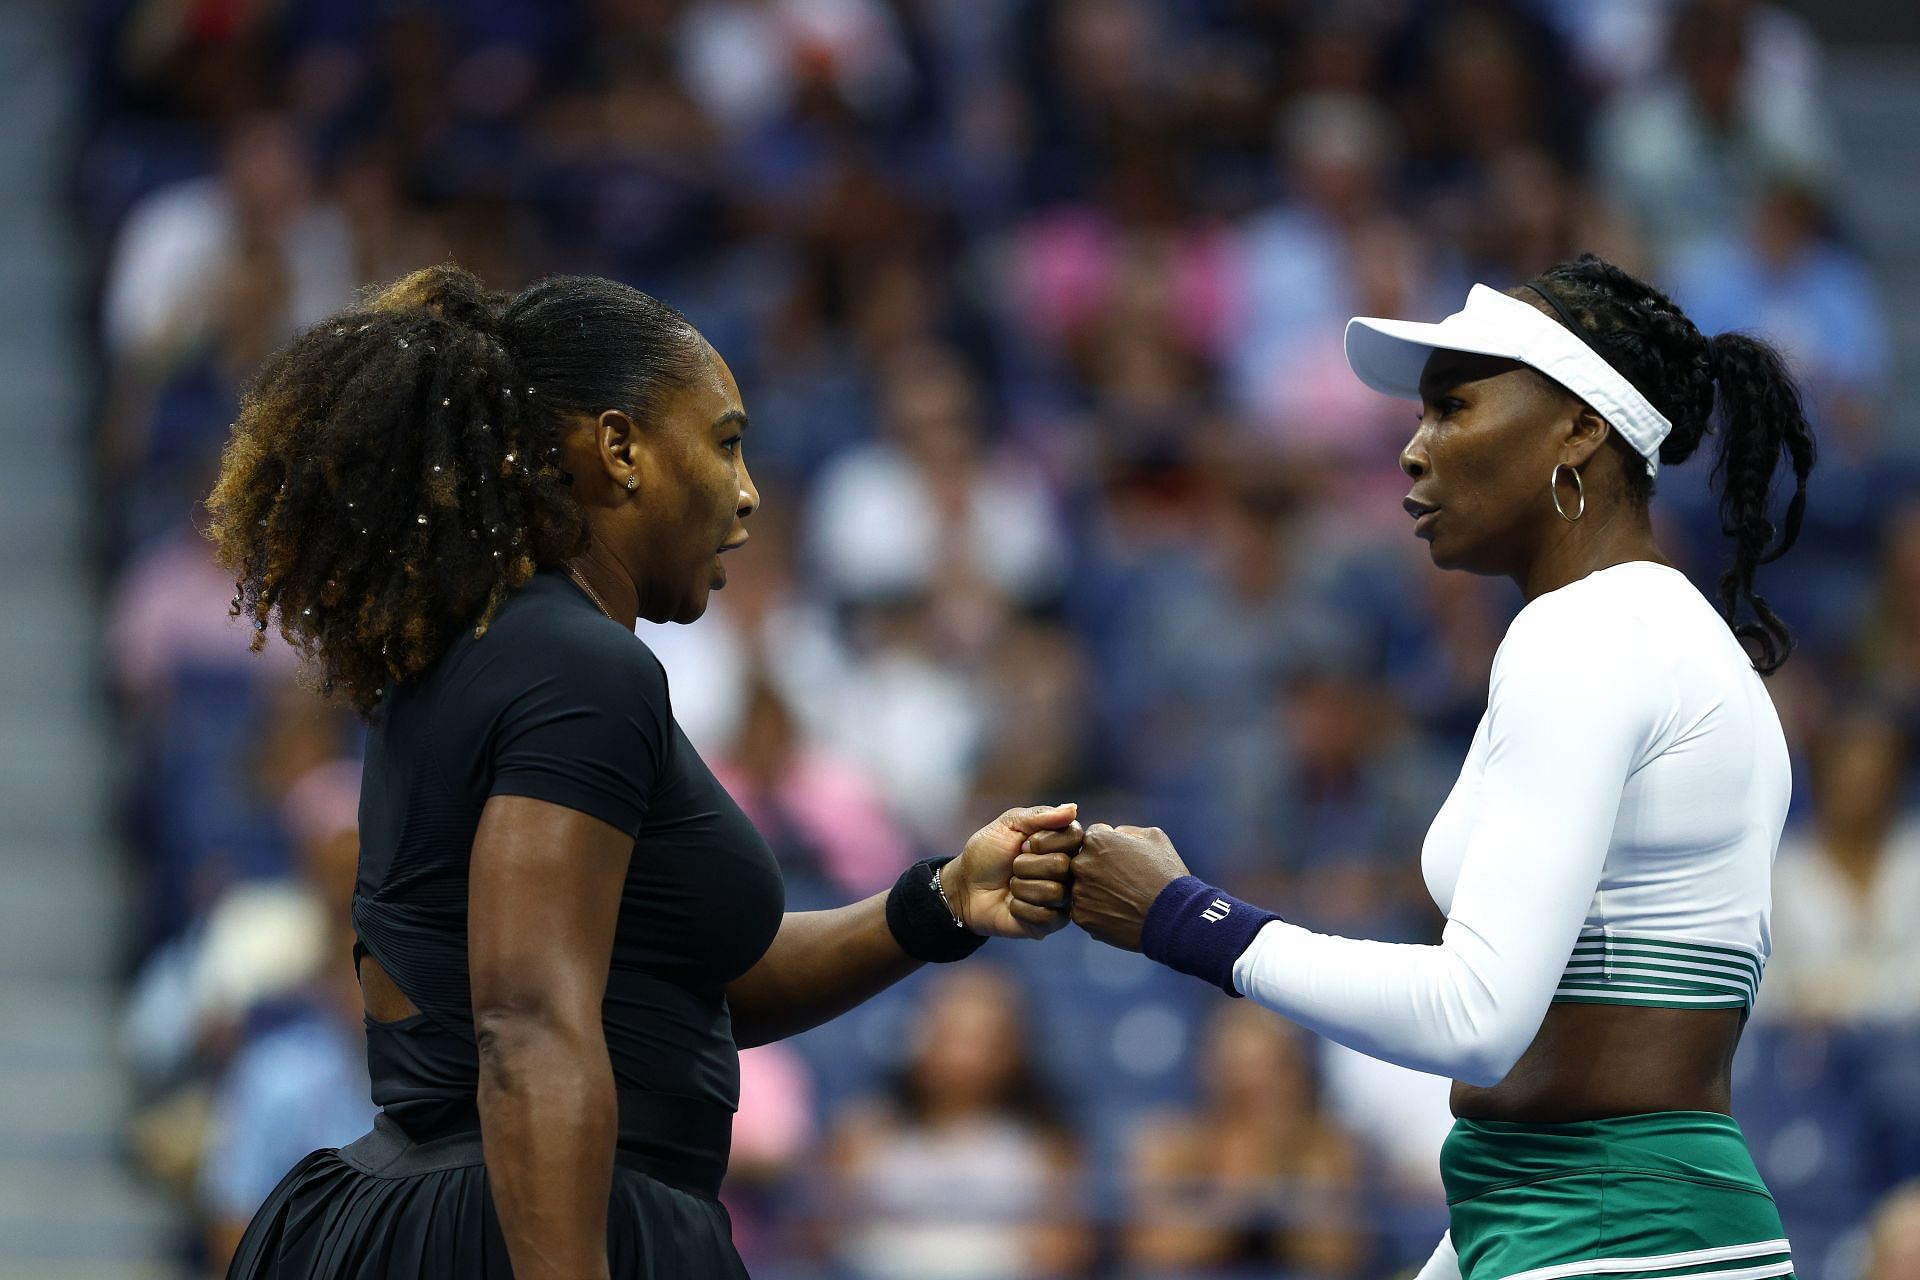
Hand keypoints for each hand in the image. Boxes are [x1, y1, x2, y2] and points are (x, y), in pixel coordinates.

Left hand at [943, 803, 1081, 939]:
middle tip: (1013, 866)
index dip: (1043, 841)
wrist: (965, 887)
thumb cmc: (987, 854)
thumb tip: (1073, 808)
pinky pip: (1045, 916)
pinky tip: (1013, 904)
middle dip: (1026, 865)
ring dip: (1021, 887)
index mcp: (1062, 843)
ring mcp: (1062, 897)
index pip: (1074, 837)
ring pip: (1053, 892)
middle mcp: (1068, 870)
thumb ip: (1040, 815)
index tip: (1024, 843)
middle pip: (1062, 865)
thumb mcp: (1008, 824)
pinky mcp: (1051, 922)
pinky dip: (1020, 908)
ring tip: (1011, 885)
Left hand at [1069, 823, 1189, 950]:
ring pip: (1082, 888)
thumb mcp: (1153, 837)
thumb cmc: (1166, 874)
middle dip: (1099, 869)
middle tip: (1124, 882)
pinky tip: (1119, 913)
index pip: (1094, 838)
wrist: (1173, 916)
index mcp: (1096, 840)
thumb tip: (1114, 834)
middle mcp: (1081, 863)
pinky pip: (1085, 910)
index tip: (1125, 861)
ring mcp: (1079, 892)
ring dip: (1097, 891)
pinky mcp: (1081, 917)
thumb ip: (1126, 831)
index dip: (1111, 848)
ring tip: (1123, 900)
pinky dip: (1098, 912)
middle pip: (1084, 863)